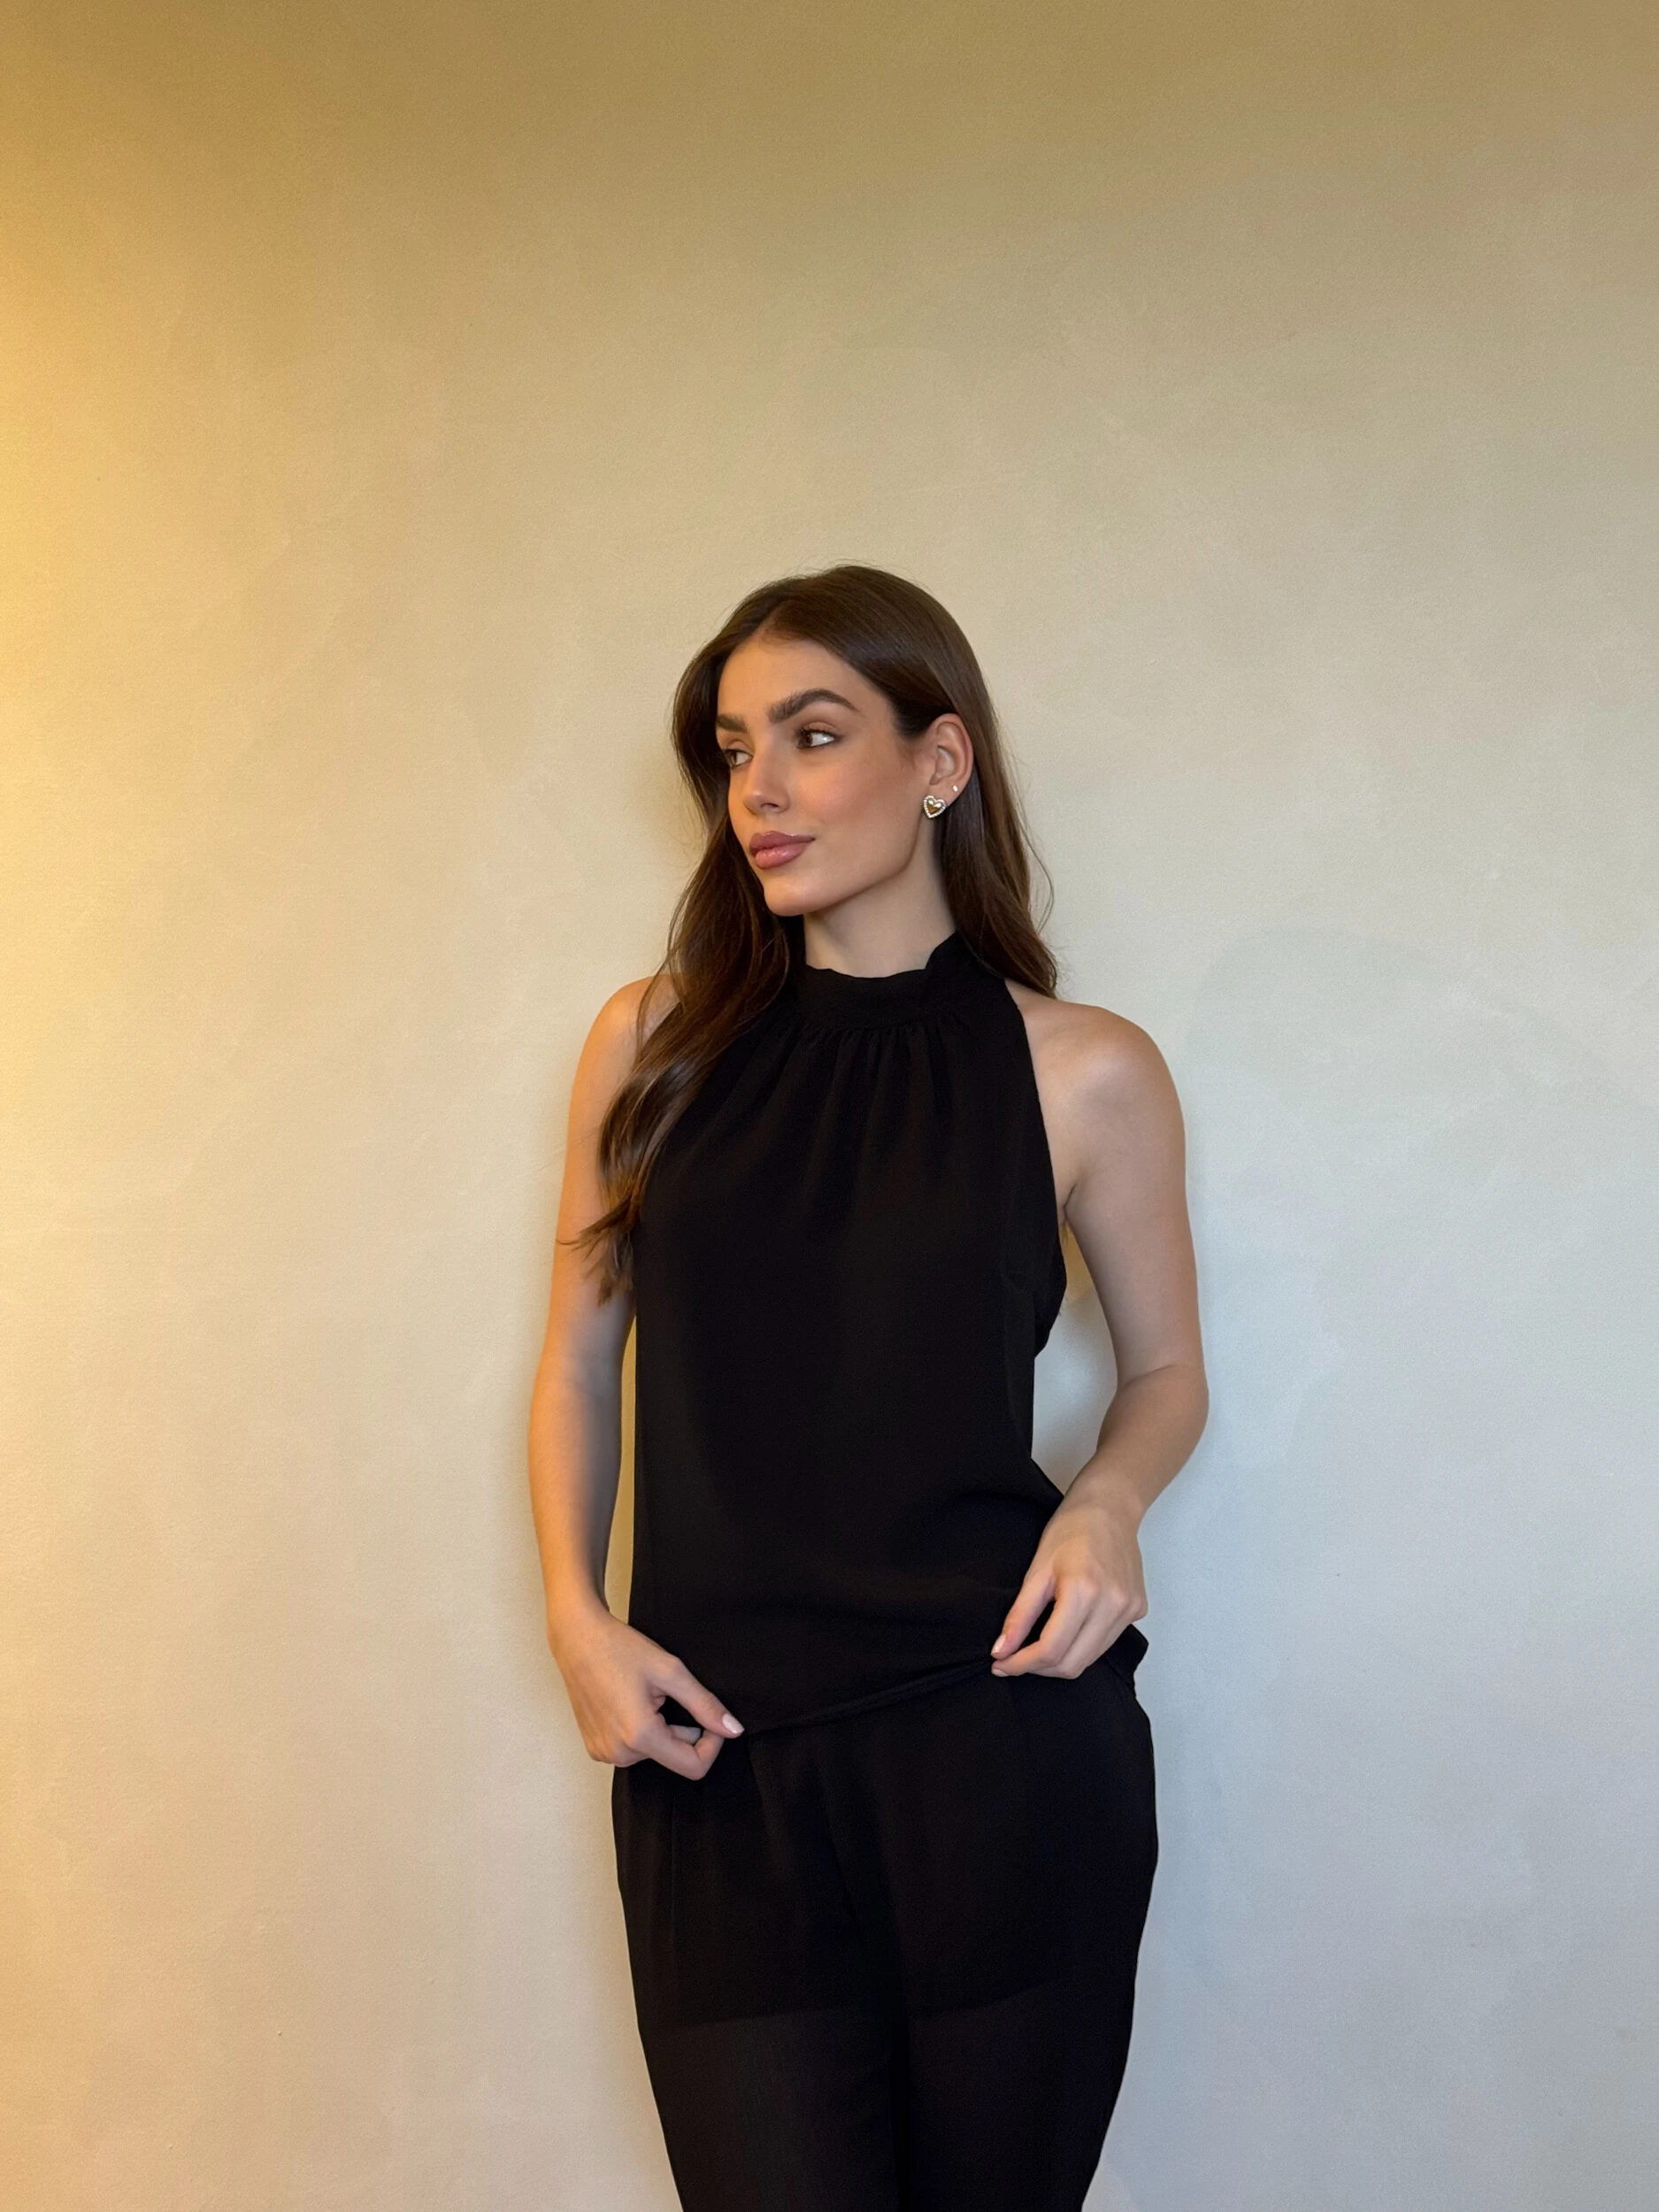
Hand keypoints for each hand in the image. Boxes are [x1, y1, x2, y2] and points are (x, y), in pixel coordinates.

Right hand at [549, 1602, 742, 1777]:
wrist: (577, 1638)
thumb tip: (734, 1730)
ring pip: (653, 1752)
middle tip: (667, 1693)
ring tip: (645, 1695)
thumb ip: (705, 1705)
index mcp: (640, 1737)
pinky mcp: (594, 1747)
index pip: (694, 1767)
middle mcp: (619, 1754)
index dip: (711, 1744)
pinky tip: (629, 1701)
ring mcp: (603, 1753)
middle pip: (673, 1757)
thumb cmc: (620, 1648)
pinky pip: (632, 1749)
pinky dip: (640, 1729)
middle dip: (681, 1729)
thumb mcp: (670, 1671)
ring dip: (660, 1728)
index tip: (708, 1716)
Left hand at [990, 1492, 1146, 1678]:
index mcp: (1084, 1592)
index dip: (1021, 1664)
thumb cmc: (1071, 1529)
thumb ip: (1020, 1615)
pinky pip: (1105, 1643)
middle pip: (1072, 1664)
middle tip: (1014, 1659)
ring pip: (1090, 1659)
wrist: (1110, 1507)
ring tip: (1037, 1648)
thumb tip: (1001, 1650)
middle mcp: (1112, 1605)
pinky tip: (1066, 1632)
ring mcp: (1129, 1610)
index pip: (1050, 1650)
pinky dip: (1081, 1646)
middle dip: (1039, 1668)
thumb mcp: (1037, 1569)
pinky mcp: (1138, 1610)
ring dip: (1060, 1661)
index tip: (1000, 1664)